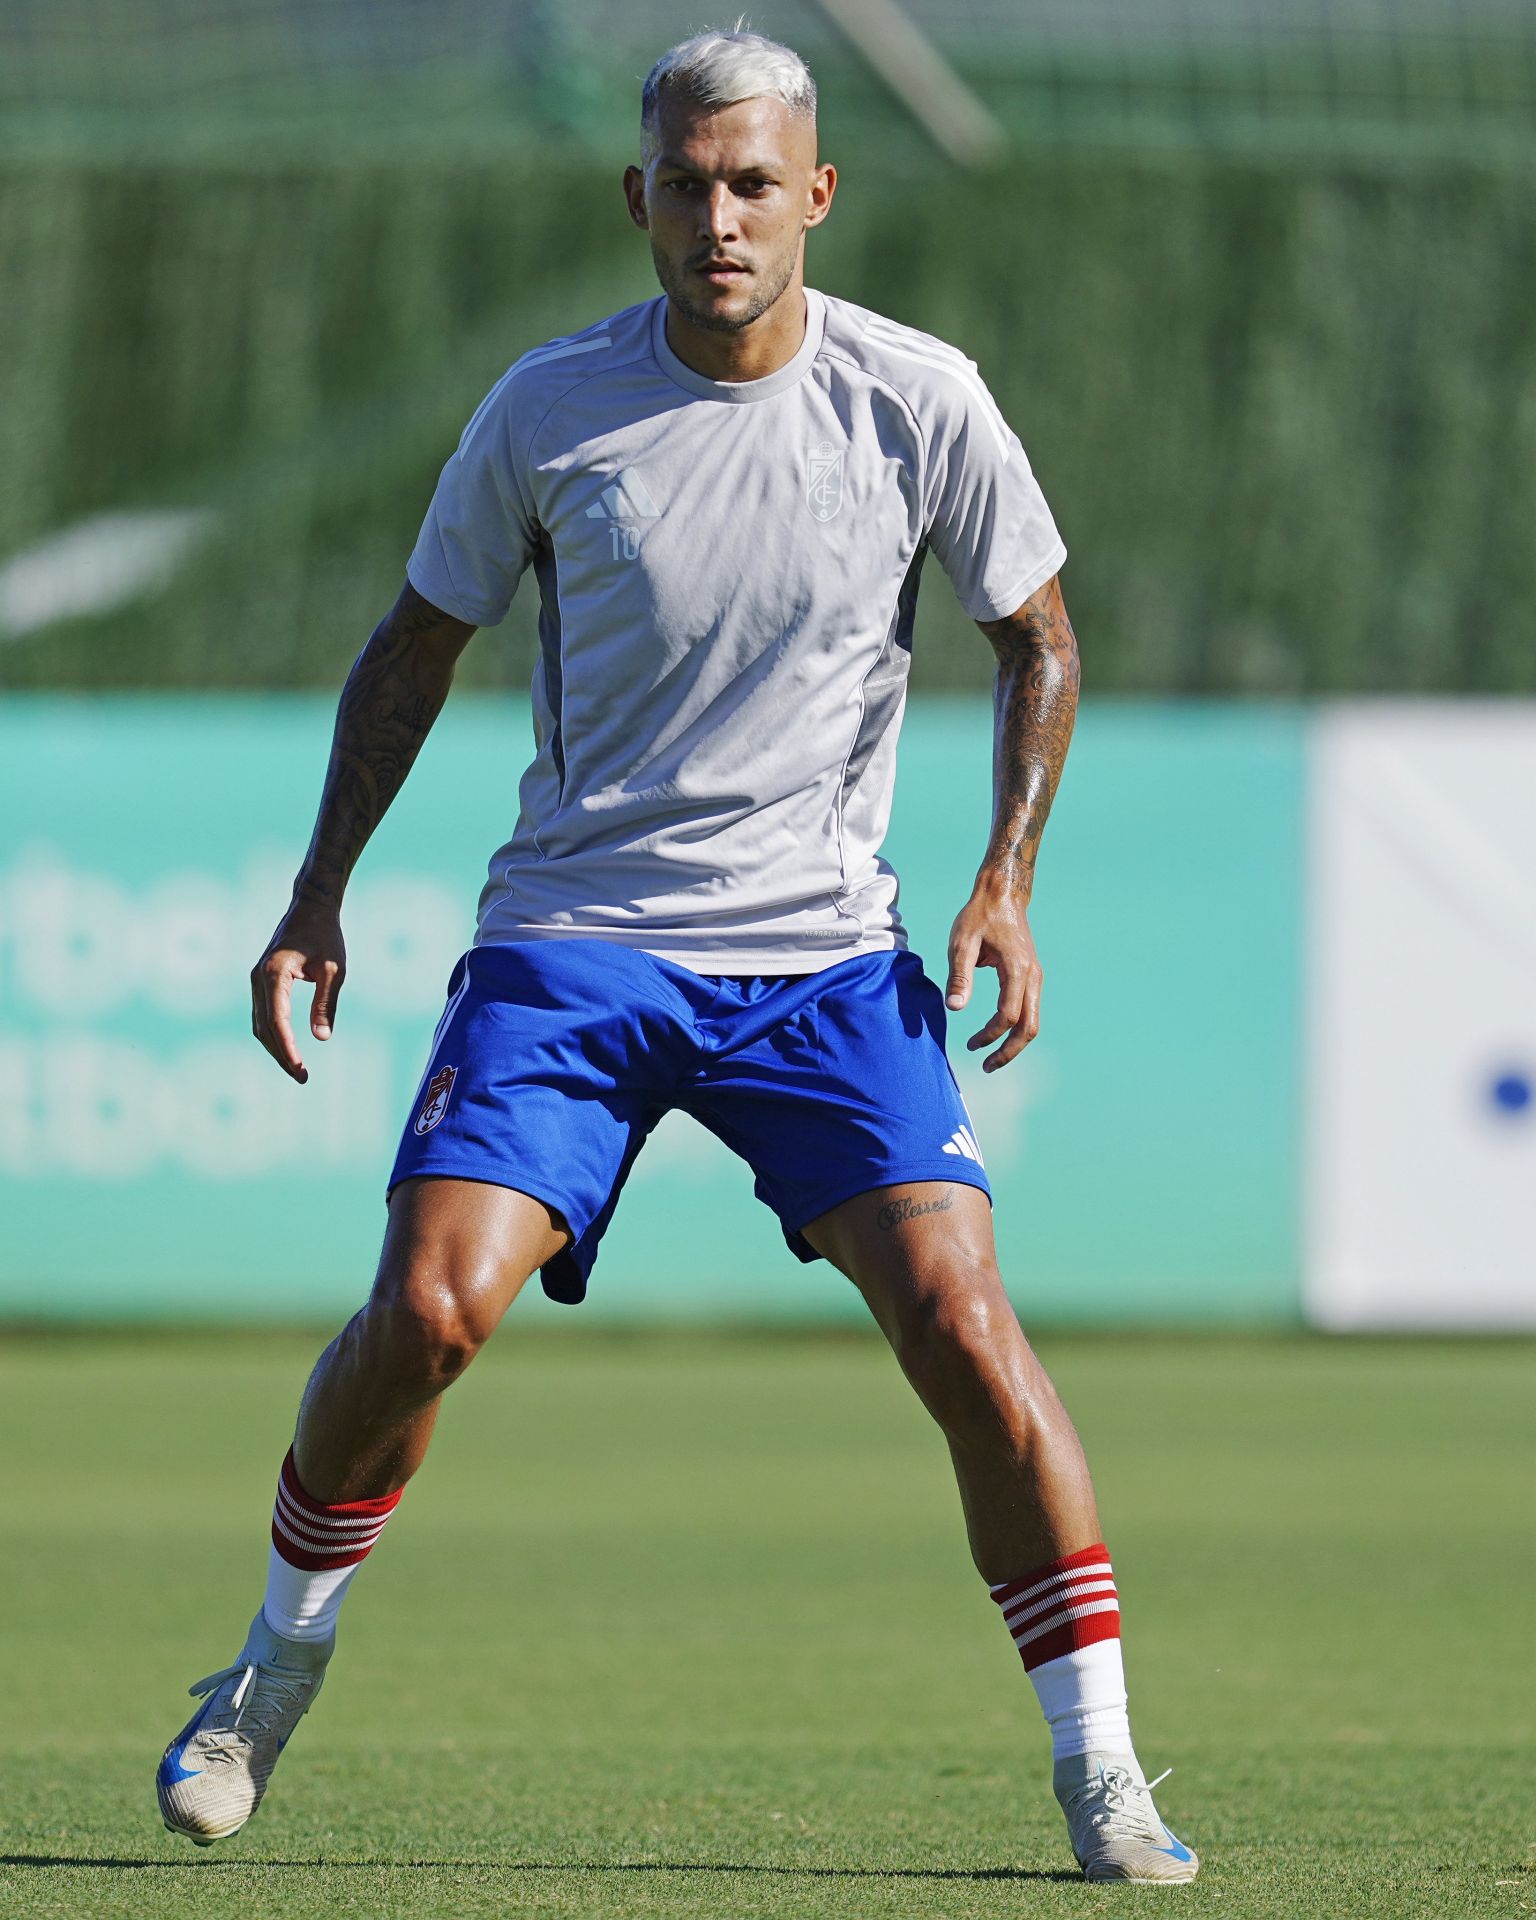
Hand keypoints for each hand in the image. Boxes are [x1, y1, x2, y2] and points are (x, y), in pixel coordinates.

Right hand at [250, 899, 346, 1083]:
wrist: (310, 908)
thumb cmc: (326, 936)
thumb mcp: (334, 970)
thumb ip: (325, 1003)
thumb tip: (321, 1038)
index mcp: (274, 974)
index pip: (277, 1021)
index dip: (287, 1049)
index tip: (301, 1069)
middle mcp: (258, 978)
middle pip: (264, 1028)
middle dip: (281, 1055)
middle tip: (302, 1077)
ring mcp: (256, 979)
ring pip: (259, 1024)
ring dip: (275, 1048)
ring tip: (297, 1068)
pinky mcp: (260, 981)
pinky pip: (262, 1014)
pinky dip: (273, 1034)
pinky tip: (288, 1048)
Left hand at [945, 875, 1041, 1071]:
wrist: (1002, 894)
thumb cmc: (978, 916)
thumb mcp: (961, 944)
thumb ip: (959, 976)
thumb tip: (954, 1009)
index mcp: (1017, 970)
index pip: (1007, 1015)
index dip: (989, 1035)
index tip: (969, 1043)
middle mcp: (1032, 976)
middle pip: (1029, 1027)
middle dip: (1010, 1051)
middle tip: (987, 1066)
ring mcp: (1035, 976)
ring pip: (1033, 1021)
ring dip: (1014, 1043)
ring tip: (991, 1058)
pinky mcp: (1031, 976)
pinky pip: (1029, 1010)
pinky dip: (1016, 1028)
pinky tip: (997, 1034)